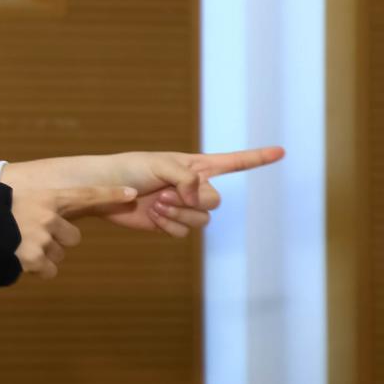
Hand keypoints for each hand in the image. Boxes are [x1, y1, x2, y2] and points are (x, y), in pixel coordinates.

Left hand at [0, 147, 283, 237]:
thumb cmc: (127, 169)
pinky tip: (152, 217)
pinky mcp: (169, 224)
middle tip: (165, 194)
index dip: (258, 158)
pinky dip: (169, 227)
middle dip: (192, 201)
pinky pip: (183, 233)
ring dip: (178, 215)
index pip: (233, 162)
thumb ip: (185, 176)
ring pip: (202, 220)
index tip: (282, 151)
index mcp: (196, 166)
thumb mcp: (158, 163)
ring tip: (155, 204)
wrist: (102, 191)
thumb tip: (199, 196)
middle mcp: (193, 186)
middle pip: (215, 201)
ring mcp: (182, 207)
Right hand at [11, 185, 136, 278]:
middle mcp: (47, 216)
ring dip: (43, 256)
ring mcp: (40, 238)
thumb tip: (58, 221)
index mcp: (45, 198)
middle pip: (72, 236)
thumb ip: (40, 208)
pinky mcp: (32, 259)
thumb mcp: (17, 201)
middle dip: (57, 241)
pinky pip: (49, 270)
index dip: (110, 195)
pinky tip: (19, 260)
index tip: (133, 194)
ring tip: (19, 247)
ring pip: (58, 254)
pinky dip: (37, 270)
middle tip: (31, 237)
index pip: (86, 195)